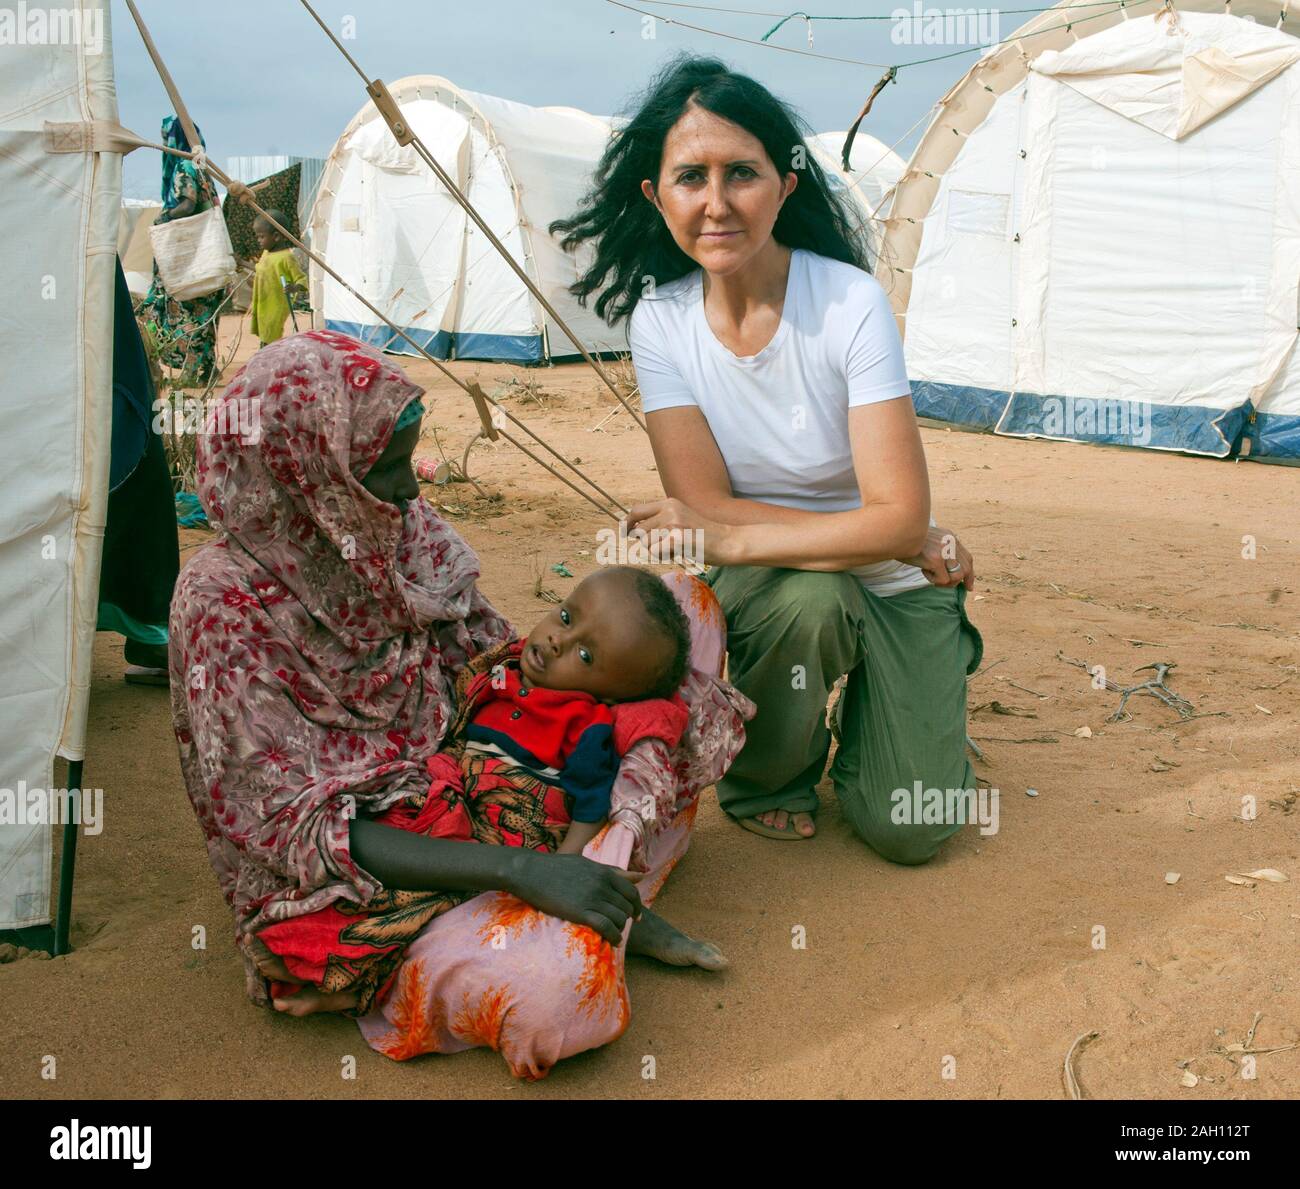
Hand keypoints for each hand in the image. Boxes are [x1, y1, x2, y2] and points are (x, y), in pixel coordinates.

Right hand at [507, 850, 643, 944]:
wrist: (531, 872)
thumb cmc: (556, 867)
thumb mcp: (587, 864)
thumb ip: (613, 871)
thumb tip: (640, 875)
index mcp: (604, 872)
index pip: (631, 891)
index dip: (636, 906)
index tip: (636, 915)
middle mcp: (602, 885)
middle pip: (626, 907)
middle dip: (627, 919)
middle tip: (622, 926)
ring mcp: (592, 898)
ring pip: (618, 918)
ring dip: (620, 929)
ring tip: (615, 934)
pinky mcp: (580, 912)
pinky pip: (606, 927)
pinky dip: (614, 937)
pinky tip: (614, 942)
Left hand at [623, 497, 733, 565]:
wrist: (728, 541)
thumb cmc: (704, 536)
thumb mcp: (681, 520)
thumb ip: (660, 522)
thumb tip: (634, 531)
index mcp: (669, 503)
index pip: (636, 510)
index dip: (627, 523)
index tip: (625, 533)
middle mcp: (669, 510)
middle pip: (639, 532)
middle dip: (647, 544)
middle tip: (667, 547)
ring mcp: (673, 523)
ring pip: (646, 544)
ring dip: (657, 551)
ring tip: (678, 548)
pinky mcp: (676, 538)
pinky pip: (656, 552)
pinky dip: (665, 556)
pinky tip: (680, 553)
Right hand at [900, 525, 975, 589]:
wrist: (894, 533)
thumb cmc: (908, 540)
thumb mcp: (929, 541)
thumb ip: (941, 550)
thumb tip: (950, 570)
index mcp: (950, 537)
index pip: (968, 559)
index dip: (970, 575)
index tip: (968, 587)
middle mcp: (951, 542)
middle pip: (966, 569)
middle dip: (956, 582)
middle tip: (942, 585)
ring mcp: (944, 551)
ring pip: (957, 576)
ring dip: (945, 582)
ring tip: (931, 577)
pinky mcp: (936, 559)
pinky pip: (943, 580)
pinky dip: (934, 580)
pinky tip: (923, 571)